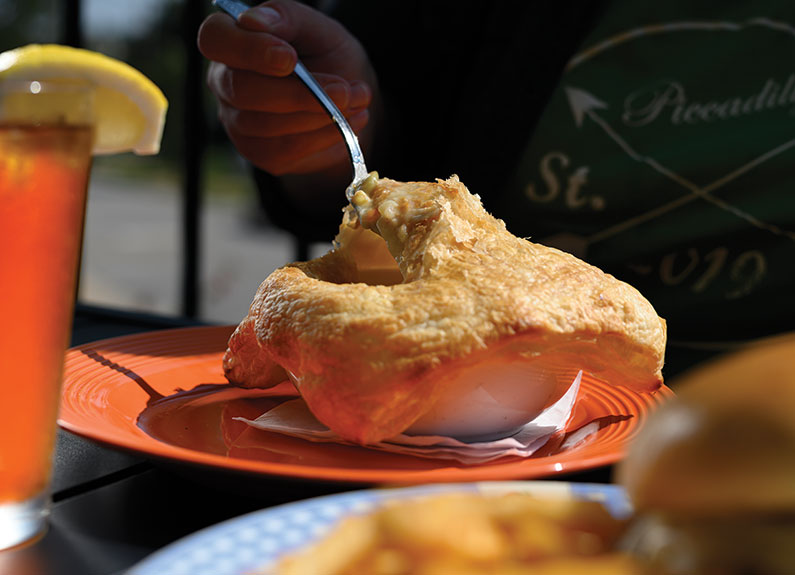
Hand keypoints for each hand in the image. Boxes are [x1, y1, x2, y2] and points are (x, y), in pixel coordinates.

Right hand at [198, 0, 377, 178]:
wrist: (346, 100)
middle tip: (344, 90)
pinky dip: (323, 135)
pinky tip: (348, 122)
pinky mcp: (260, 152)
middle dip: (298, 93)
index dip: (249, 50)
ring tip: (357, 101)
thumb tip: (253, 20)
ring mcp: (238, 122)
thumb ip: (287, 17)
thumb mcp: (317, 29)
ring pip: (266, 124)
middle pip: (241, 90)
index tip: (289, 58)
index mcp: (230, 41)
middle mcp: (224, 82)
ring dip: (319, 114)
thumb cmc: (324, 56)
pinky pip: (286, 149)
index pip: (215, 39)